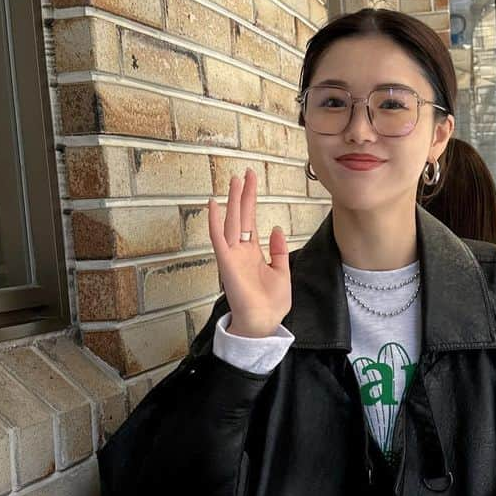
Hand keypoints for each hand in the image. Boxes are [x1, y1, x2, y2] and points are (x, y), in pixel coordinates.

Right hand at [208, 168, 291, 337]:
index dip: (250, 199)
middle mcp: (240, 251)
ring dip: (232, 201)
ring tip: (234, 180)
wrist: (263, 323)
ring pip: (231, 222)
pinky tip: (214, 204)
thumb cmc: (271, 303)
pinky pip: (219, 238)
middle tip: (244, 173)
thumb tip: (276, 229)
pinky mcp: (227, 263)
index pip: (250, 220)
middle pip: (241, 216)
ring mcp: (232, 255)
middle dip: (242, 194)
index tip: (251, 180)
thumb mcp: (282, 271)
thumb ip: (278, 250)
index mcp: (252, 252)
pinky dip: (215, 221)